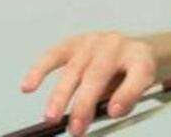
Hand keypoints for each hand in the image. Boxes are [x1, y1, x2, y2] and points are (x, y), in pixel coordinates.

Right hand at [20, 32, 156, 135]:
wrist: (136, 48)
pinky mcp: (76, 42)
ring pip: (74, 68)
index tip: (114, 112)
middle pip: (99, 73)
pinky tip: (29, 86)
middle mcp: (118, 46)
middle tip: (76, 128)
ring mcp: (96, 42)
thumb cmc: (134, 71)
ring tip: (52, 117)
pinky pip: (55, 55)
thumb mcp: (142, 87)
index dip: (126, 94)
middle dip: (85, 103)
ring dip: (60, 96)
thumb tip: (109, 111)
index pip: (138, 73)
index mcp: (141, 57)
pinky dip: (39, 70)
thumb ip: (126, 99)